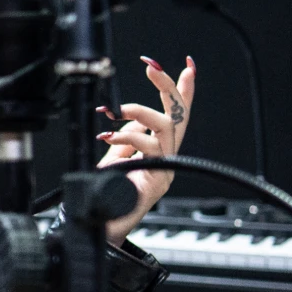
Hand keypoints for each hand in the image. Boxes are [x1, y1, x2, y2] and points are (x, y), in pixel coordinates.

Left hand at [97, 55, 196, 245]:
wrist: (102, 226)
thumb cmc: (107, 194)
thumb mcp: (114, 157)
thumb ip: (126, 137)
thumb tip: (128, 118)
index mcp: (158, 148)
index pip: (177, 114)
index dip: (184, 89)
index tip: (189, 64)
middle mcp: (168, 156)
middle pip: (178, 115)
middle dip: (168, 86)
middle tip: (152, 68)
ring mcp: (166, 169)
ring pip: (166, 128)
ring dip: (139, 114)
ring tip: (115, 112)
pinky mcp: (158, 180)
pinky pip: (148, 150)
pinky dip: (126, 140)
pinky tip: (107, 140)